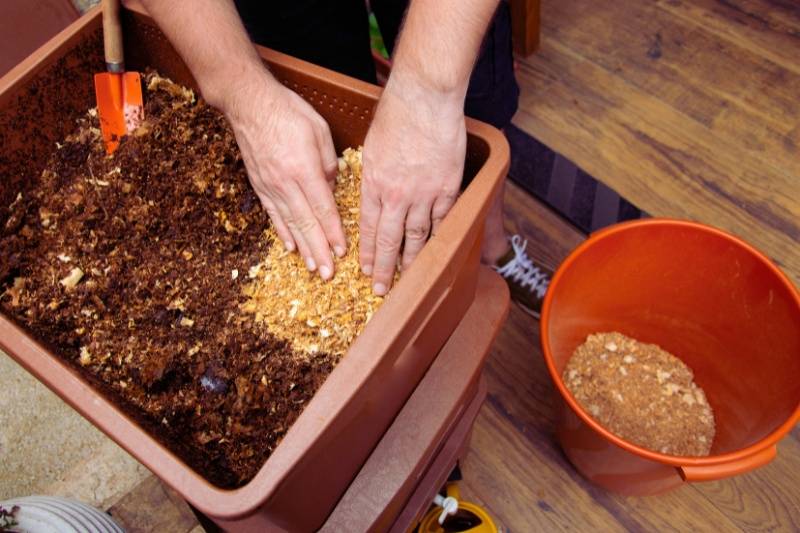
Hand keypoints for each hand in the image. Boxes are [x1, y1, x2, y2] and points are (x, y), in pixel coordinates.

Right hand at [222, 70, 345, 278]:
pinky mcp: (259, 185)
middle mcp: (285, 182)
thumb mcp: (319, 130)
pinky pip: (273, 214)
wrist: (248, 103)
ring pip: (290, 224)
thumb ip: (328, 162)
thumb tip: (332, 188)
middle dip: (319, 251)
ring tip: (313, 268)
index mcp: (303, 169)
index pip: (323, 209)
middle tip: (329, 274)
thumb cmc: (288, 111)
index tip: (343, 252)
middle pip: (307, 224)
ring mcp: (270, 186)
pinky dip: (283, 232)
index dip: (334, 233)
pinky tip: (290, 248)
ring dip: (303, 249)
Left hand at [360, 73, 466, 294]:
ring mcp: (424, 194)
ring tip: (408, 278)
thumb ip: (372, 174)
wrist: (424, 97)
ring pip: (417, 237)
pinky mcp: (448, 188)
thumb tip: (374, 194)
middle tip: (381, 290)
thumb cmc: (396, 114)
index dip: (368, 253)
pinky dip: (438, 238)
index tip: (366, 270)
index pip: (368, 228)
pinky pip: (442, 221)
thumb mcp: (372, 147)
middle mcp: (396, 195)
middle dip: (384, 268)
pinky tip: (435, 252)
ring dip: (411, 261)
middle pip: (390, 240)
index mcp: (374, 184)